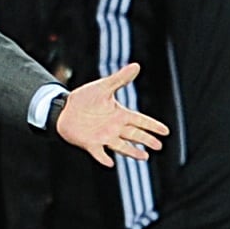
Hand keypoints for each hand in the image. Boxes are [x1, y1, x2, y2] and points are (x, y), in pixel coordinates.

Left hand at [55, 63, 169, 167]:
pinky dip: (104, 158)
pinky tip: (110, 163)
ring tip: (144, 157)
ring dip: (132, 151)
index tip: (166, 131)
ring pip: (121, 146)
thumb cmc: (84, 98)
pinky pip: (99, 153)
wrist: (63, 108)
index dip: (153, 125)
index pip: (141, 120)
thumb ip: (120, 79)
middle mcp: (114, 127)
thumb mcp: (103, 87)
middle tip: (158, 146)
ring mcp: (103, 136)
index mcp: (119, 114)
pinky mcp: (90, 143)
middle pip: (135, 134)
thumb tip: (136, 65)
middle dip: (147, 140)